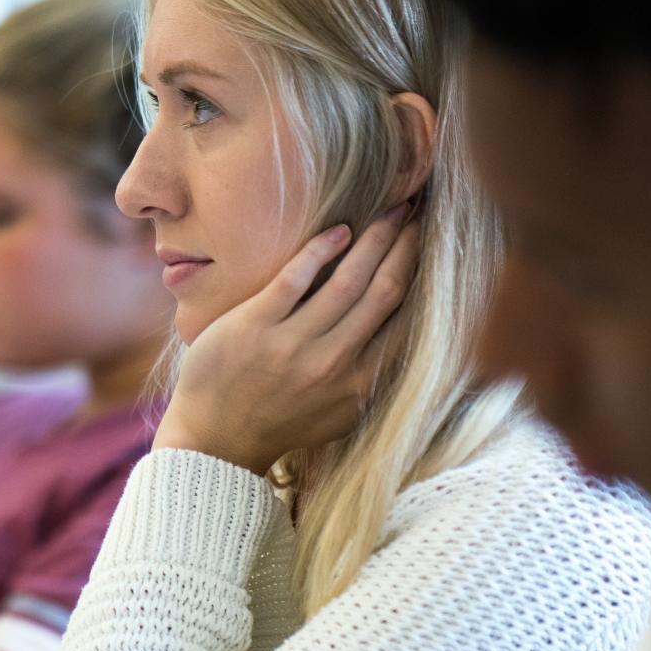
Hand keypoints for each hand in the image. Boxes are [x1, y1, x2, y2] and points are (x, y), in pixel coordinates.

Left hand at [155, 206, 421, 474]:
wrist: (215, 441)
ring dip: (375, 238)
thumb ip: (373, 378)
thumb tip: (410, 337)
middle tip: (419, 213)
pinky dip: (322, 249)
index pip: (407, 322)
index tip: (436, 247)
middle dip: (408, 246)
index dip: (425, 280)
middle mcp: (333, 363)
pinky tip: (340, 229)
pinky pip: (296, 277)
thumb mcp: (340, 413)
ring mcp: (292, 344)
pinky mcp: (254, 326)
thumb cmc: (280, 424)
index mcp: (359, 384)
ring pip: (349, 280)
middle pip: (386, 291)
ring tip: (390, 210)